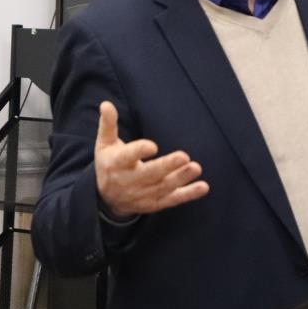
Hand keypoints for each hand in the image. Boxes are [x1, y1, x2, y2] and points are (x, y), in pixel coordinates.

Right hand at [94, 101, 208, 217]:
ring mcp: (142, 195)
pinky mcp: (154, 204)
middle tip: (184, 156)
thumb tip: (106, 104)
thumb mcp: (104, 144)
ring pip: (163, 187)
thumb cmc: (109, 163)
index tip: (153, 146)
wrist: (106, 199)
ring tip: (196, 167)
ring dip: (181, 178)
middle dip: (167, 166)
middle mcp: (129, 181)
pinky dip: (188, 194)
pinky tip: (203, 187)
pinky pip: (172, 200)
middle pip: (149, 174)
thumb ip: (108, 124)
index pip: (127, 157)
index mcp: (116, 164)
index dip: (139, 151)